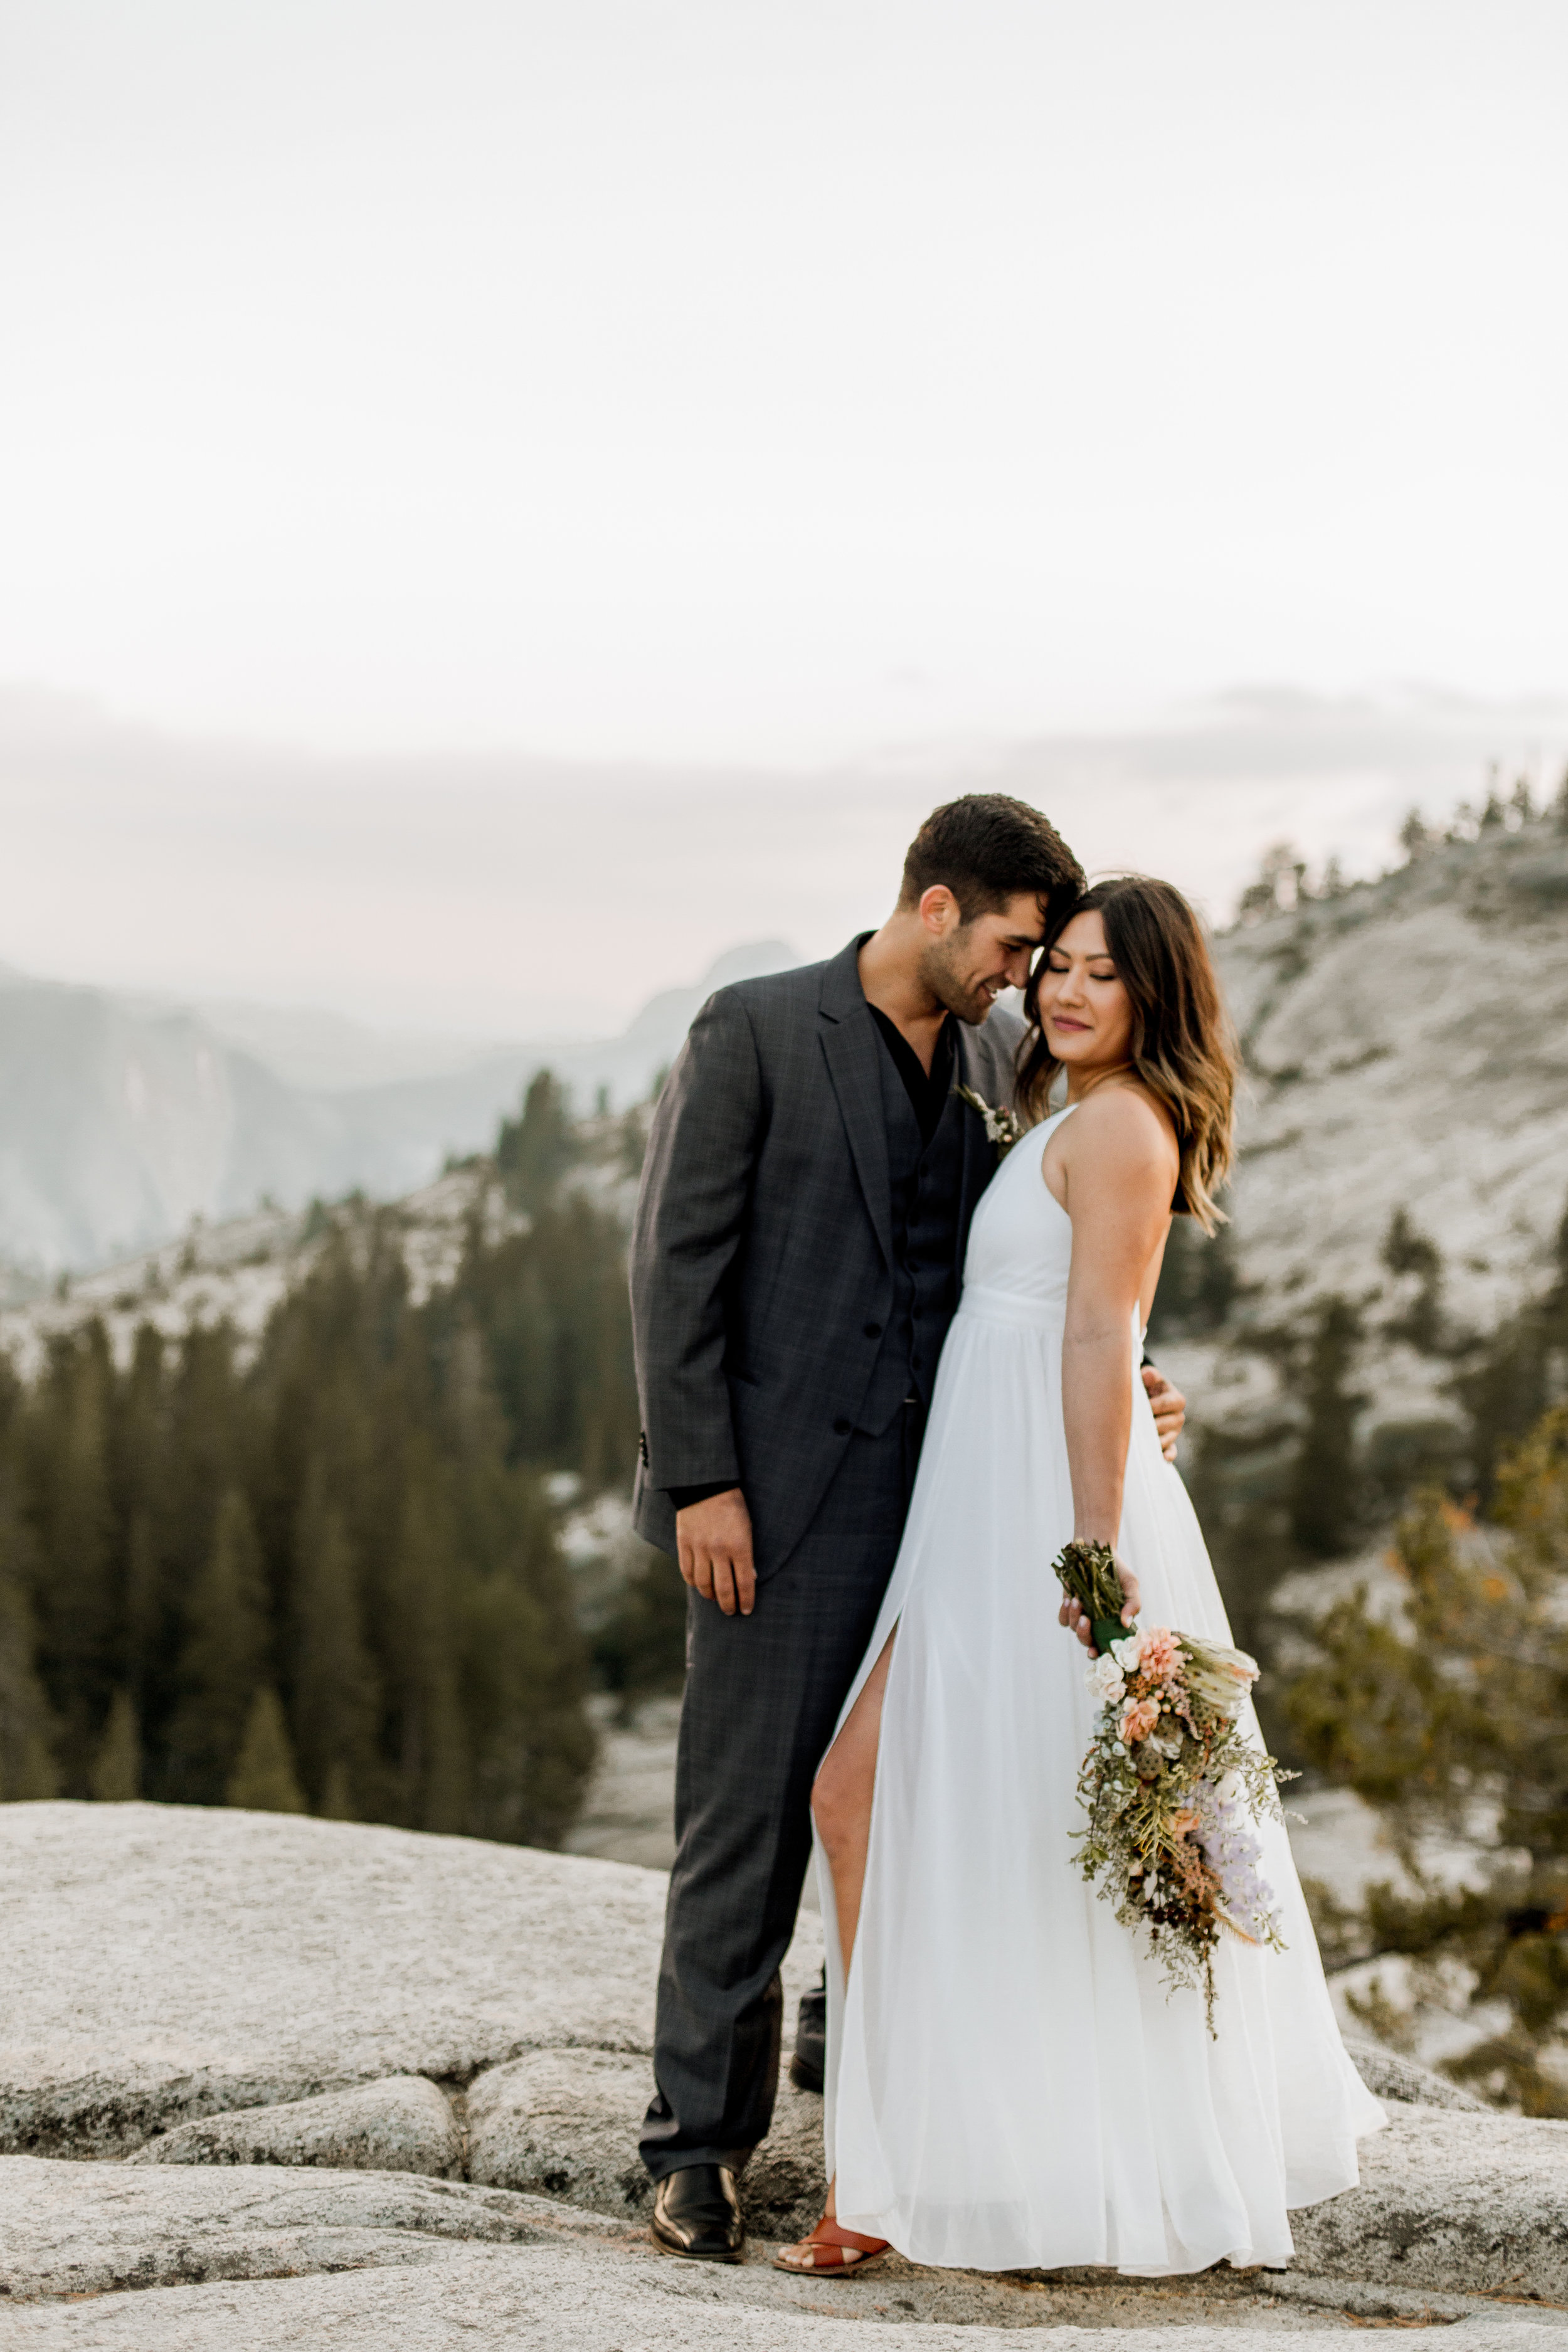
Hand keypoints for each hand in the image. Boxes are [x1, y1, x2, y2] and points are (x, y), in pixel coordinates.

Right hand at [676, 1488, 755, 1616]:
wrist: (706, 1485)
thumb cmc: (733, 1506)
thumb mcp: (748, 1528)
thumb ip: (747, 1554)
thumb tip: (750, 1577)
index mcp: (740, 1546)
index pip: (745, 1582)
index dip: (746, 1600)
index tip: (747, 1610)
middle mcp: (719, 1550)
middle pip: (724, 1589)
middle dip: (729, 1605)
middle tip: (731, 1612)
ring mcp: (699, 1548)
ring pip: (704, 1584)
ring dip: (711, 1596)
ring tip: (715, 1599)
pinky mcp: (684, 1544)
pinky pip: (687, 1572)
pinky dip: (693, 1583)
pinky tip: (699, 1586)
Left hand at [1059, 1563, 1142, 1652]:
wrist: (1099, 1551)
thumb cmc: (1118, 1571)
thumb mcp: (1131, 1585)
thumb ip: (1133, 1604)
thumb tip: (1125, 1624)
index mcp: (1113, 1624)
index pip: (1106, 1646)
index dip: (1100, 1654)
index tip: (1095, 1652)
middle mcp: (1097, 1623)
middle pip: (1086, 1641)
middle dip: (1084, 1635)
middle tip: (1087, 1620)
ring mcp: (1082, 1615)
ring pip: (1074, 1629)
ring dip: (1075, 1618)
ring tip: (1078, 1600)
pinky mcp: (1069, 1606)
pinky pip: (1063, 1619)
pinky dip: (1065, 1612)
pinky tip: (1070, 1599)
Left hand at [1142, 1364, 1185, 1461]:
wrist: (1149, 1399)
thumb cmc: (1148, 1387)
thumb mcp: (1150, 1378)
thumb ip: (1150, 1375)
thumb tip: (1146, 1375)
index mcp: (1177, 1400)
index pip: (1166, 1404)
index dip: (1151, 1405)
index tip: (1138, 1406)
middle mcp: (1178, 1417)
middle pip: (1165, 1424)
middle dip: (1150, 1425)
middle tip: (1134, 1425)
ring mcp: (1174, 1432)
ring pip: (1166, 1439)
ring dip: (1153, 1440)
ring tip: (1139, 1439)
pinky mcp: (1170, 1444)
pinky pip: (1171, 1451)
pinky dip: (1167, 1455)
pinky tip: (1162, 1457)